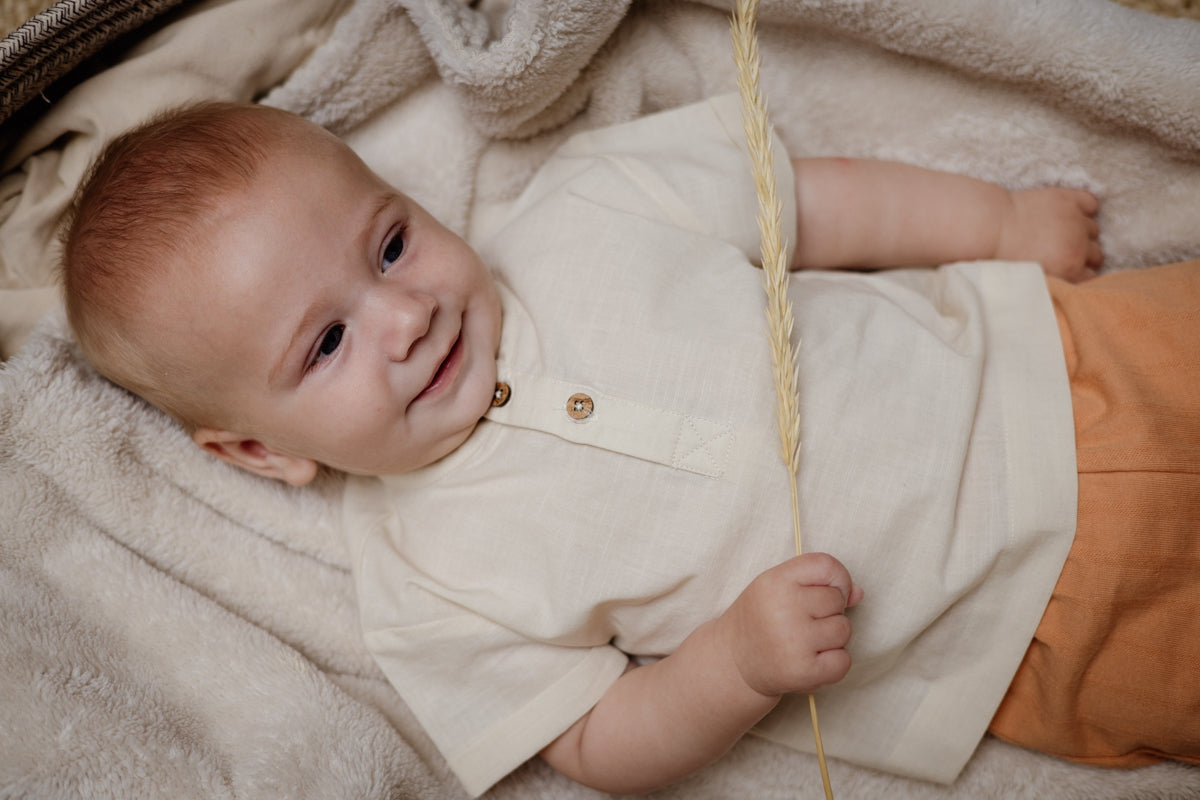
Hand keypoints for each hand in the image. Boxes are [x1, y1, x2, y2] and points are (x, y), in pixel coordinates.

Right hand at [714, 553, 862, 698]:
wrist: (733, 660)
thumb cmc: (761, 617)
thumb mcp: (778, 587)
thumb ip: (816, 581)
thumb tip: (858, 593)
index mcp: (775, 581)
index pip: (827, 566)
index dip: (838, 578)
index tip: (829, 590)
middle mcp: (783, 608)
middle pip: (837, 600)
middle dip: (830, 610)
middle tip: (805, 621)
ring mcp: (794, 641)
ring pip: (844, 630)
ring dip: (833, 637)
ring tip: (807, 641)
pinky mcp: (803, 671)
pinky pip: (844, 660)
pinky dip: (835, 662)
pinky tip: (813, 659)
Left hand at [997, 187, 1102, 281]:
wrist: (991, 228)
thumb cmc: (1002, 259)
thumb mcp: (1030, 280)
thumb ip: (1053, 285)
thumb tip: (1062, 290)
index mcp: (1070, 269)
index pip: (1092, 277)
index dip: (1079, 274)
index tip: (1069, 271)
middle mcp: (1079, 246)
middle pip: (1097, 254)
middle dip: (1084, 255)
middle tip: (1065, 253)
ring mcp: (1075, 221)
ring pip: (1094, 229)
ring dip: (1082, 232)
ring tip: (1064, 234)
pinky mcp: (1068, 199)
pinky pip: (1090, 203)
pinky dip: (1084, 207)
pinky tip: (1070, 213)